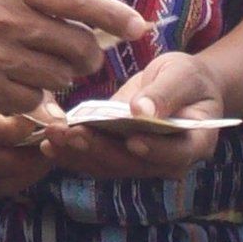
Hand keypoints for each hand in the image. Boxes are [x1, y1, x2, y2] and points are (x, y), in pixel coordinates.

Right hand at [0, 0, 146, 114]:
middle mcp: (7, 20)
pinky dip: (32, 99)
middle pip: (75, 46)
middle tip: (83, 58)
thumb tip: (71, 8)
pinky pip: (30, 102)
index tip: (138, 27)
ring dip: (59, 79)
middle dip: (87, 56)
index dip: (113, 15)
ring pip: (57, 78)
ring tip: (42, 70)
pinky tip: (16, 88)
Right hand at [0, 102, 52, 198]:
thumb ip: (38, 102)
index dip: (18, 133)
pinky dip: (12, 181)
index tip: (41, 128)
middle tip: (50, 150)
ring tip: (43, 158)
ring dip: (23, 174)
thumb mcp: (16, 82)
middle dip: (25, 160)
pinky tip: (27, 167)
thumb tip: (58, 127)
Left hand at [39, 50, 225, 180]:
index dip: (155, 150)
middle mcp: (166, 161)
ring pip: (108, 165)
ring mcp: (139, 162)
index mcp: (194, 144)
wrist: (179, 85)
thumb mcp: (183, 75)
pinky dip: (71, 152)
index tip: (133, 140)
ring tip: (52, 136)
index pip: (175, 154)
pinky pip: (94, 159)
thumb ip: (166, 93)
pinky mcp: (117, 155)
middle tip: (73, 134)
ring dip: (78, 153)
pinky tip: (48, 142)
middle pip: (133, 164)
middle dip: (101, 149)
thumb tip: (142, 111)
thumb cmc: (188, 78)